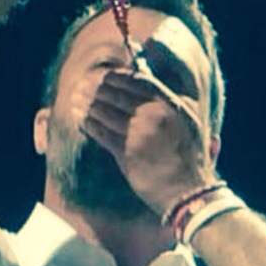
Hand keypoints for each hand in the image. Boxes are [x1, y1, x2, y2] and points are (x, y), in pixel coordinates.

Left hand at [71, 67, 213, 215]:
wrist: (188, 192)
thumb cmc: (189, 157)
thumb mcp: (189, 122)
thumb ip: (171, 102)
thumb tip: (147, 83)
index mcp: (172, 104)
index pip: (137, 80)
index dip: (116, 76)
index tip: (103, 74)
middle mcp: (155, 115)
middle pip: (116, 94)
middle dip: (94, 87)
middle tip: (80, 85)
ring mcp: (140, 133)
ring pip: (105, 112)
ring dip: (87, 104)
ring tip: (75, 99)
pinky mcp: (127, 152)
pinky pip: (101, 133)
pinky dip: (88, 124)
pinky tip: (80, 120)